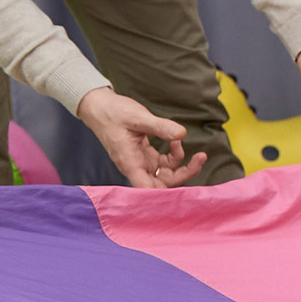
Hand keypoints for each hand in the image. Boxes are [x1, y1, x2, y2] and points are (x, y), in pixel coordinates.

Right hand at [77, 87, 207, 188]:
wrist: (100, 107)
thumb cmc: (113, 113)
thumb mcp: (138, 117)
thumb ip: (160, 126)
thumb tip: (182, 133)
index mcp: (130, 163)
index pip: (148, 189)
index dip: (166, 193)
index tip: (186, 183)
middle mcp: (136, 167)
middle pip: (163, 184)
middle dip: (184, 175)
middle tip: (200, 158)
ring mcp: (142, 162)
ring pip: (166, 175)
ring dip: (182, 164)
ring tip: (182, 143)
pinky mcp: (146, 155)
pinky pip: (164, 163)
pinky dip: (174, 154)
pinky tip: (175, 141)